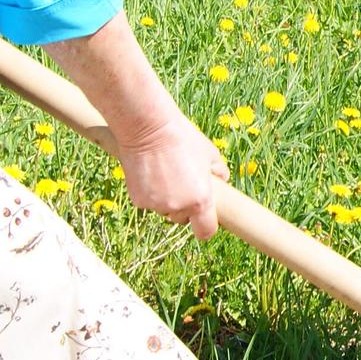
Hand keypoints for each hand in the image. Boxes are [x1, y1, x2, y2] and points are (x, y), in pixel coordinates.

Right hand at [113, 114, 229, 240]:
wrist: (148, 128)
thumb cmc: (183, 138)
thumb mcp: (210, 153)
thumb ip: (219, 172)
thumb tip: (222, 181)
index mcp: (200, 200)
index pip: (205, 231)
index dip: (205, 226)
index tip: (204, 219)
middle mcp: (178, 207)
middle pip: (183, 219)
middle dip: (185, 207)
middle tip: (183, 184)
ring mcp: (156, 205)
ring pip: (165, 210)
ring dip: (167, 200)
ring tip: (166, 174)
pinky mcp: (138, 200)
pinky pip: (149, 203)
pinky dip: (151, 194)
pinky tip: (152, 174)